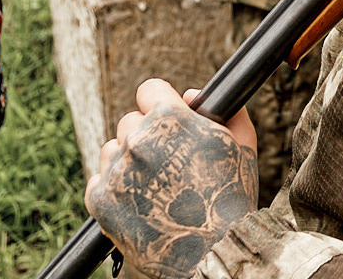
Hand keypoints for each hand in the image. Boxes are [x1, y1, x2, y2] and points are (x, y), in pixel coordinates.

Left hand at [86, 78, 259, 278]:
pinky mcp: (100, 200)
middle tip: (166, 162)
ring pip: (112, 150)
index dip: (160, 103)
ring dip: (127, 161)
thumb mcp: (242, 144)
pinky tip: (138, 202)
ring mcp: (116, 170)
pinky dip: (115, 189)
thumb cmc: (231, 197)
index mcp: (170, 118)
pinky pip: (100, 181)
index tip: (166, 119)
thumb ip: (223, 110)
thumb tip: (189, 95)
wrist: (212, 253)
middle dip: (147, 136)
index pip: (148, 90)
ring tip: (152, 185)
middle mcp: (138, 139)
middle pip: (130, 122)